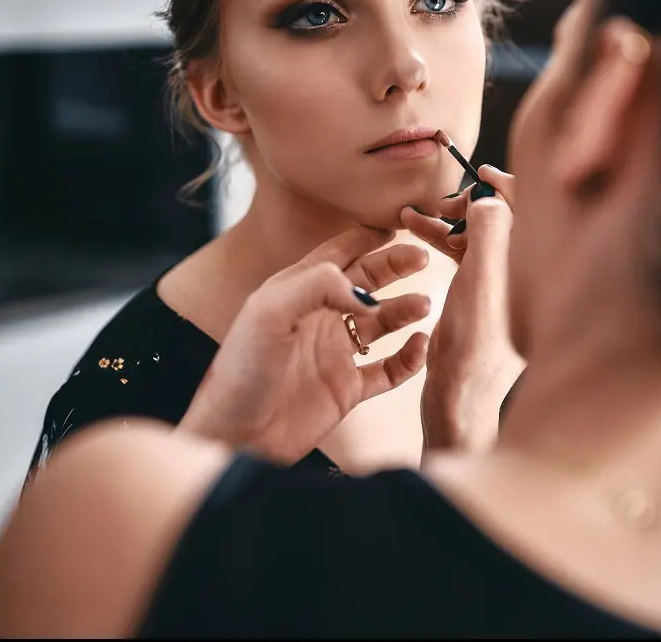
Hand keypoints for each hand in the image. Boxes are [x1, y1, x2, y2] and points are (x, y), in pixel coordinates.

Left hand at [179, 226, 432, 463]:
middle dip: (394, 267)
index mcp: (295, 293)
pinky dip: (408, 359)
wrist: (236, 435)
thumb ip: (317, 286)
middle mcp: (318, 318)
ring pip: (381, 323)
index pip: (336, 255)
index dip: (365, 238)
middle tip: (424, 257)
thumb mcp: (270, 312)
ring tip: (423, 304)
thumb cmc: (242, 370)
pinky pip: (388, 370)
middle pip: (365, 283)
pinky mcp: (346, 389)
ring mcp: (334, 354)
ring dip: (404, 310)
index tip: (397, 225)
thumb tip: (366, 293)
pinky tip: (419, 345)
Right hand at [400, 165, 523, 451]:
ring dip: (450, 224)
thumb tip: (489, 197)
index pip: (534, 211)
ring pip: (483, 240)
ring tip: (411, 216)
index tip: (480, 175)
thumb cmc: (473, 349)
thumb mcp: (481, 278)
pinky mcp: (488, 304)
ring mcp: (510, 291)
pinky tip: (418, 235)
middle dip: (471, 206)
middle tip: (441, 206)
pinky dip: (446, 245)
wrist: (458, 403)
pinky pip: (470, 261)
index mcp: (541, 269)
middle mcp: (533, 277)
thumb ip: (490, 228)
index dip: (507, 187)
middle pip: (507, 221)